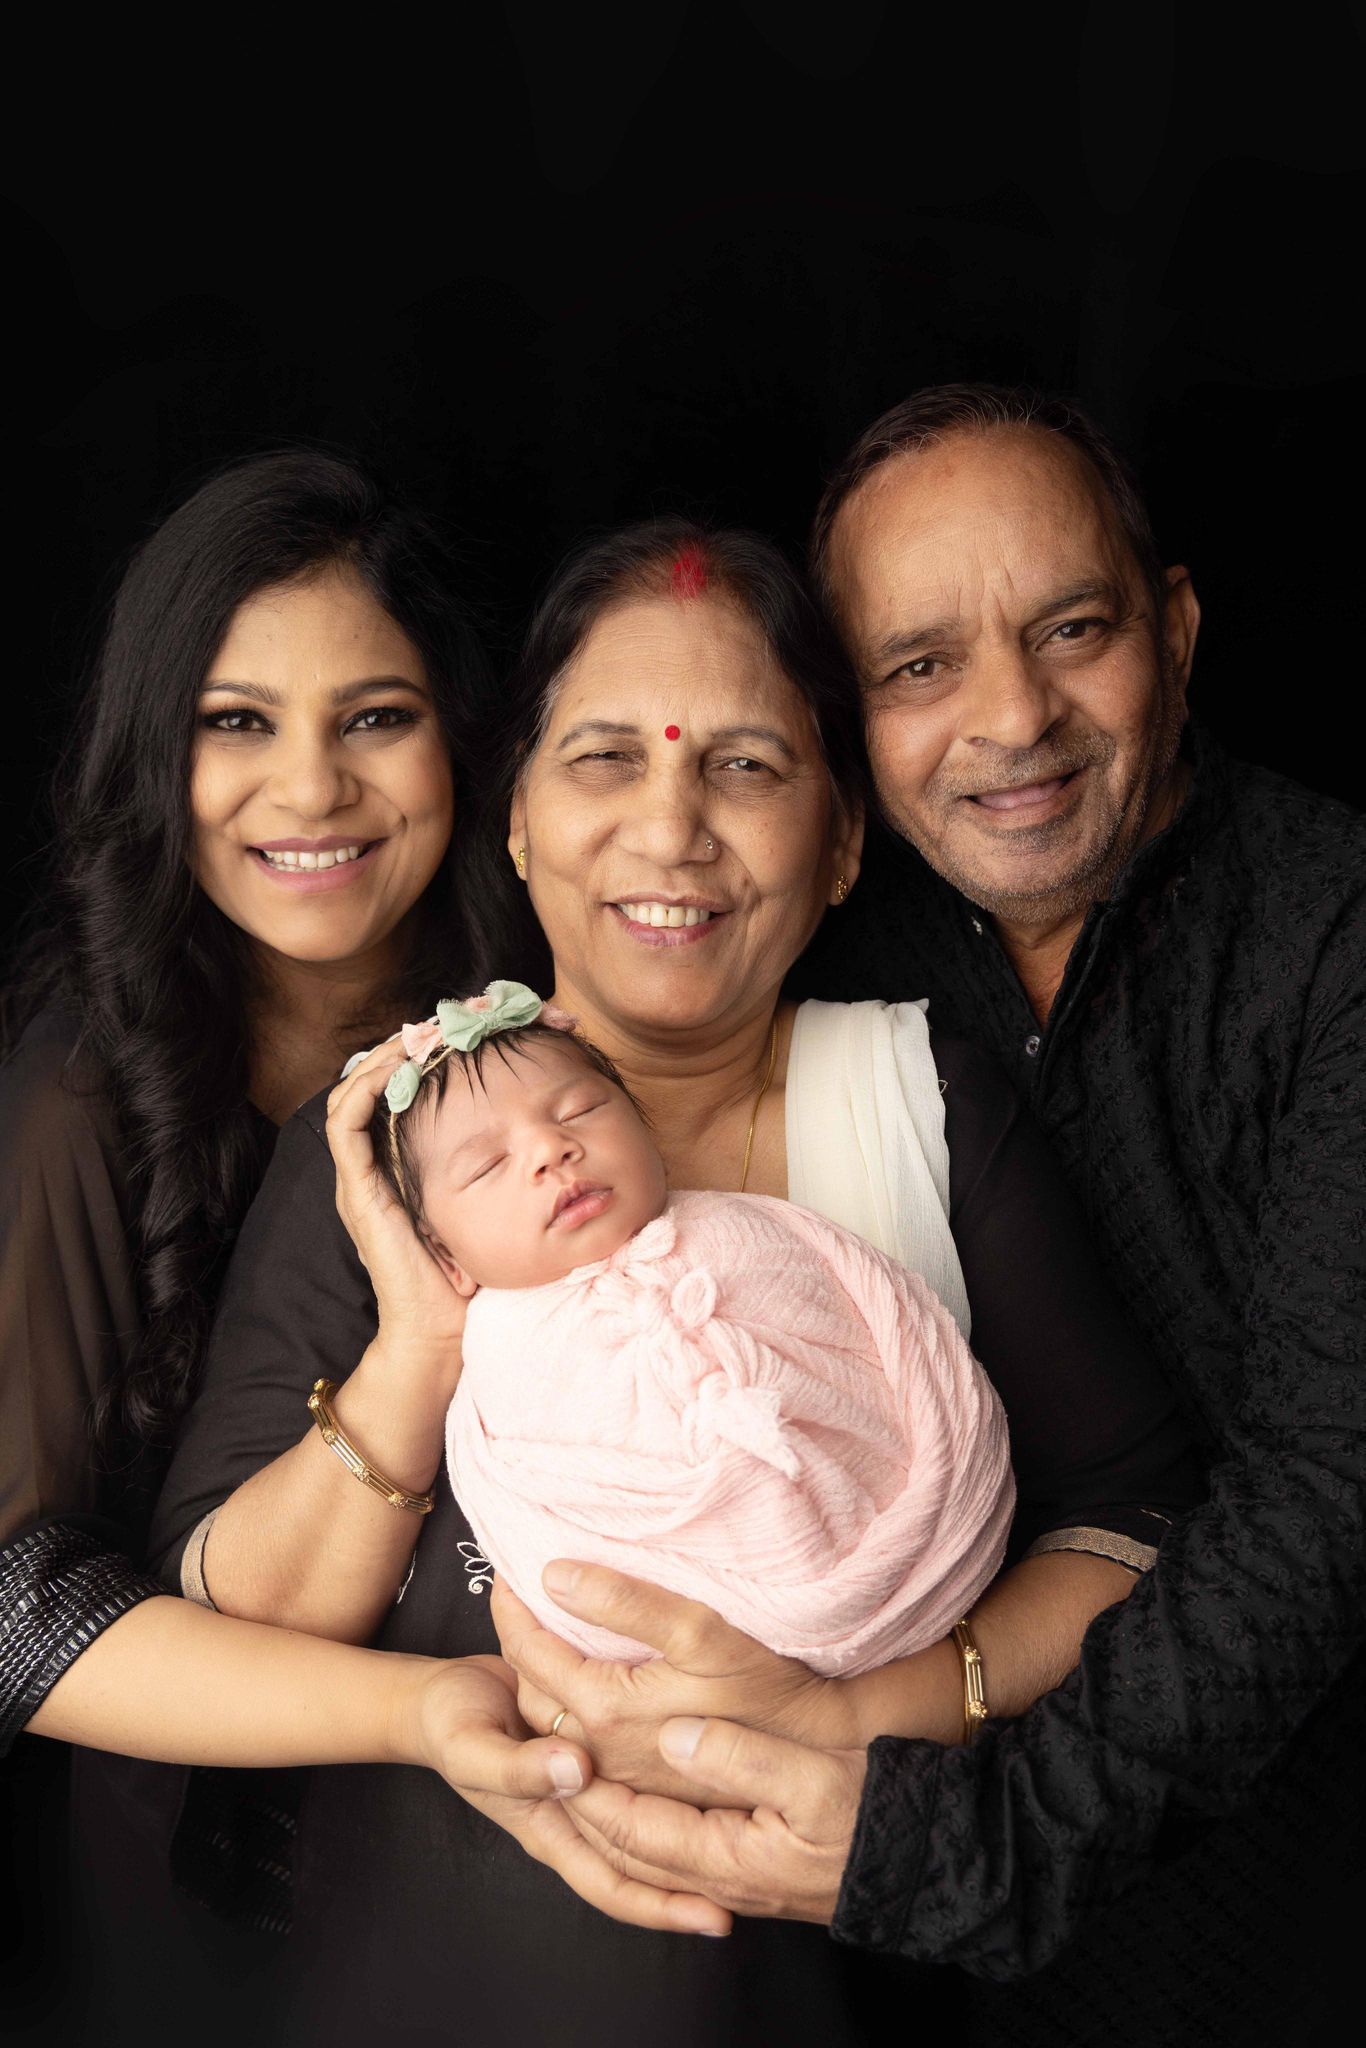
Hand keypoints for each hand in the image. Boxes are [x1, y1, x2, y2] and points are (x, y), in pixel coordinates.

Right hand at [326, 1038, 468, 1388]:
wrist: (439, 1334)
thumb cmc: (468, 1280)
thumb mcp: (487, 1208)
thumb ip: (497, 1174)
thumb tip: (544, 1140)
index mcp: (397, 1168)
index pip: (399, 1092)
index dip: (429, 1057)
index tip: (475, 1032)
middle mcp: (372, 1166)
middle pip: (375, 1082)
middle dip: (412, 1045)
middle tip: (455, 1017)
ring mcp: (360, 1177)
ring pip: (354, 1092)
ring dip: (387, 1056)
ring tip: (426, 1031)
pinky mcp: (357, 1189)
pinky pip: (346, 1122)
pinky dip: (365, 1086)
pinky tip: (396, 1064)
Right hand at [403, 1654, 730, 1936]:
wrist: (439, 1695)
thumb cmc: (452, 1727)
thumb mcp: (473, 1747)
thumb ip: (518, 1766)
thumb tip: (576, 1772)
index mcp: (551, 1832)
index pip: (615, 1886)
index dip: (663, 1907)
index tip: (716, 1919)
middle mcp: (579, 1818)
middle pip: (645, 1867)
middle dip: (696, 1882)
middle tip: (759, 1887)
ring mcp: (590, 1788)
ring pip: (651, 1826)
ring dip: (694, 1836)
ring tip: (754, 1834)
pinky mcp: (598, 1751)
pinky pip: (644, 1780)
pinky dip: (676, 1784)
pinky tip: (715, 1773)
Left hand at [490, 1564, 860, 1802]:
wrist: (833, 1785)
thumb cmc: (779, 1699)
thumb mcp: (707, 1637)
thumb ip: (630, 1605)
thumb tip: (558, 1577)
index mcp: (607, 1716)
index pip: (532, 1657)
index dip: (513, 1610)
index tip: (505, 1572)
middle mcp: (602, 1758)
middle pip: (531, 1698)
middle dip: (518, 1645)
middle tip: (515, 1598)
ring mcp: (624, 1784)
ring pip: (551, 1733)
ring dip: (537, 1686)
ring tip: (539, 1638)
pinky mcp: (649, 1801)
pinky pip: (582, 1762)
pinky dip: (564, 1725)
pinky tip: (578, 1700)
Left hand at [566, 1715, 865, 1926]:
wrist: (923, 1856)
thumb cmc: (873, 1812)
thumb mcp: (814, 1778)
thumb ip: (742, 1759)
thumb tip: (676, 1738)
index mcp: (721, 1855)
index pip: (622, 1823)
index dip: (576, 1781)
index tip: (544, 1729)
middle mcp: (710, 1874)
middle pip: (617, 1844)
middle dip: (572, 1796)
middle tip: (536, 1740)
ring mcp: (723, 1874)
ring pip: (635, 1850)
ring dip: (596, 1808)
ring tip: (565, 1758)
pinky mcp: (738, 1861)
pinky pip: (663, 1849)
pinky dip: (629, 1819)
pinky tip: (624, 1786)